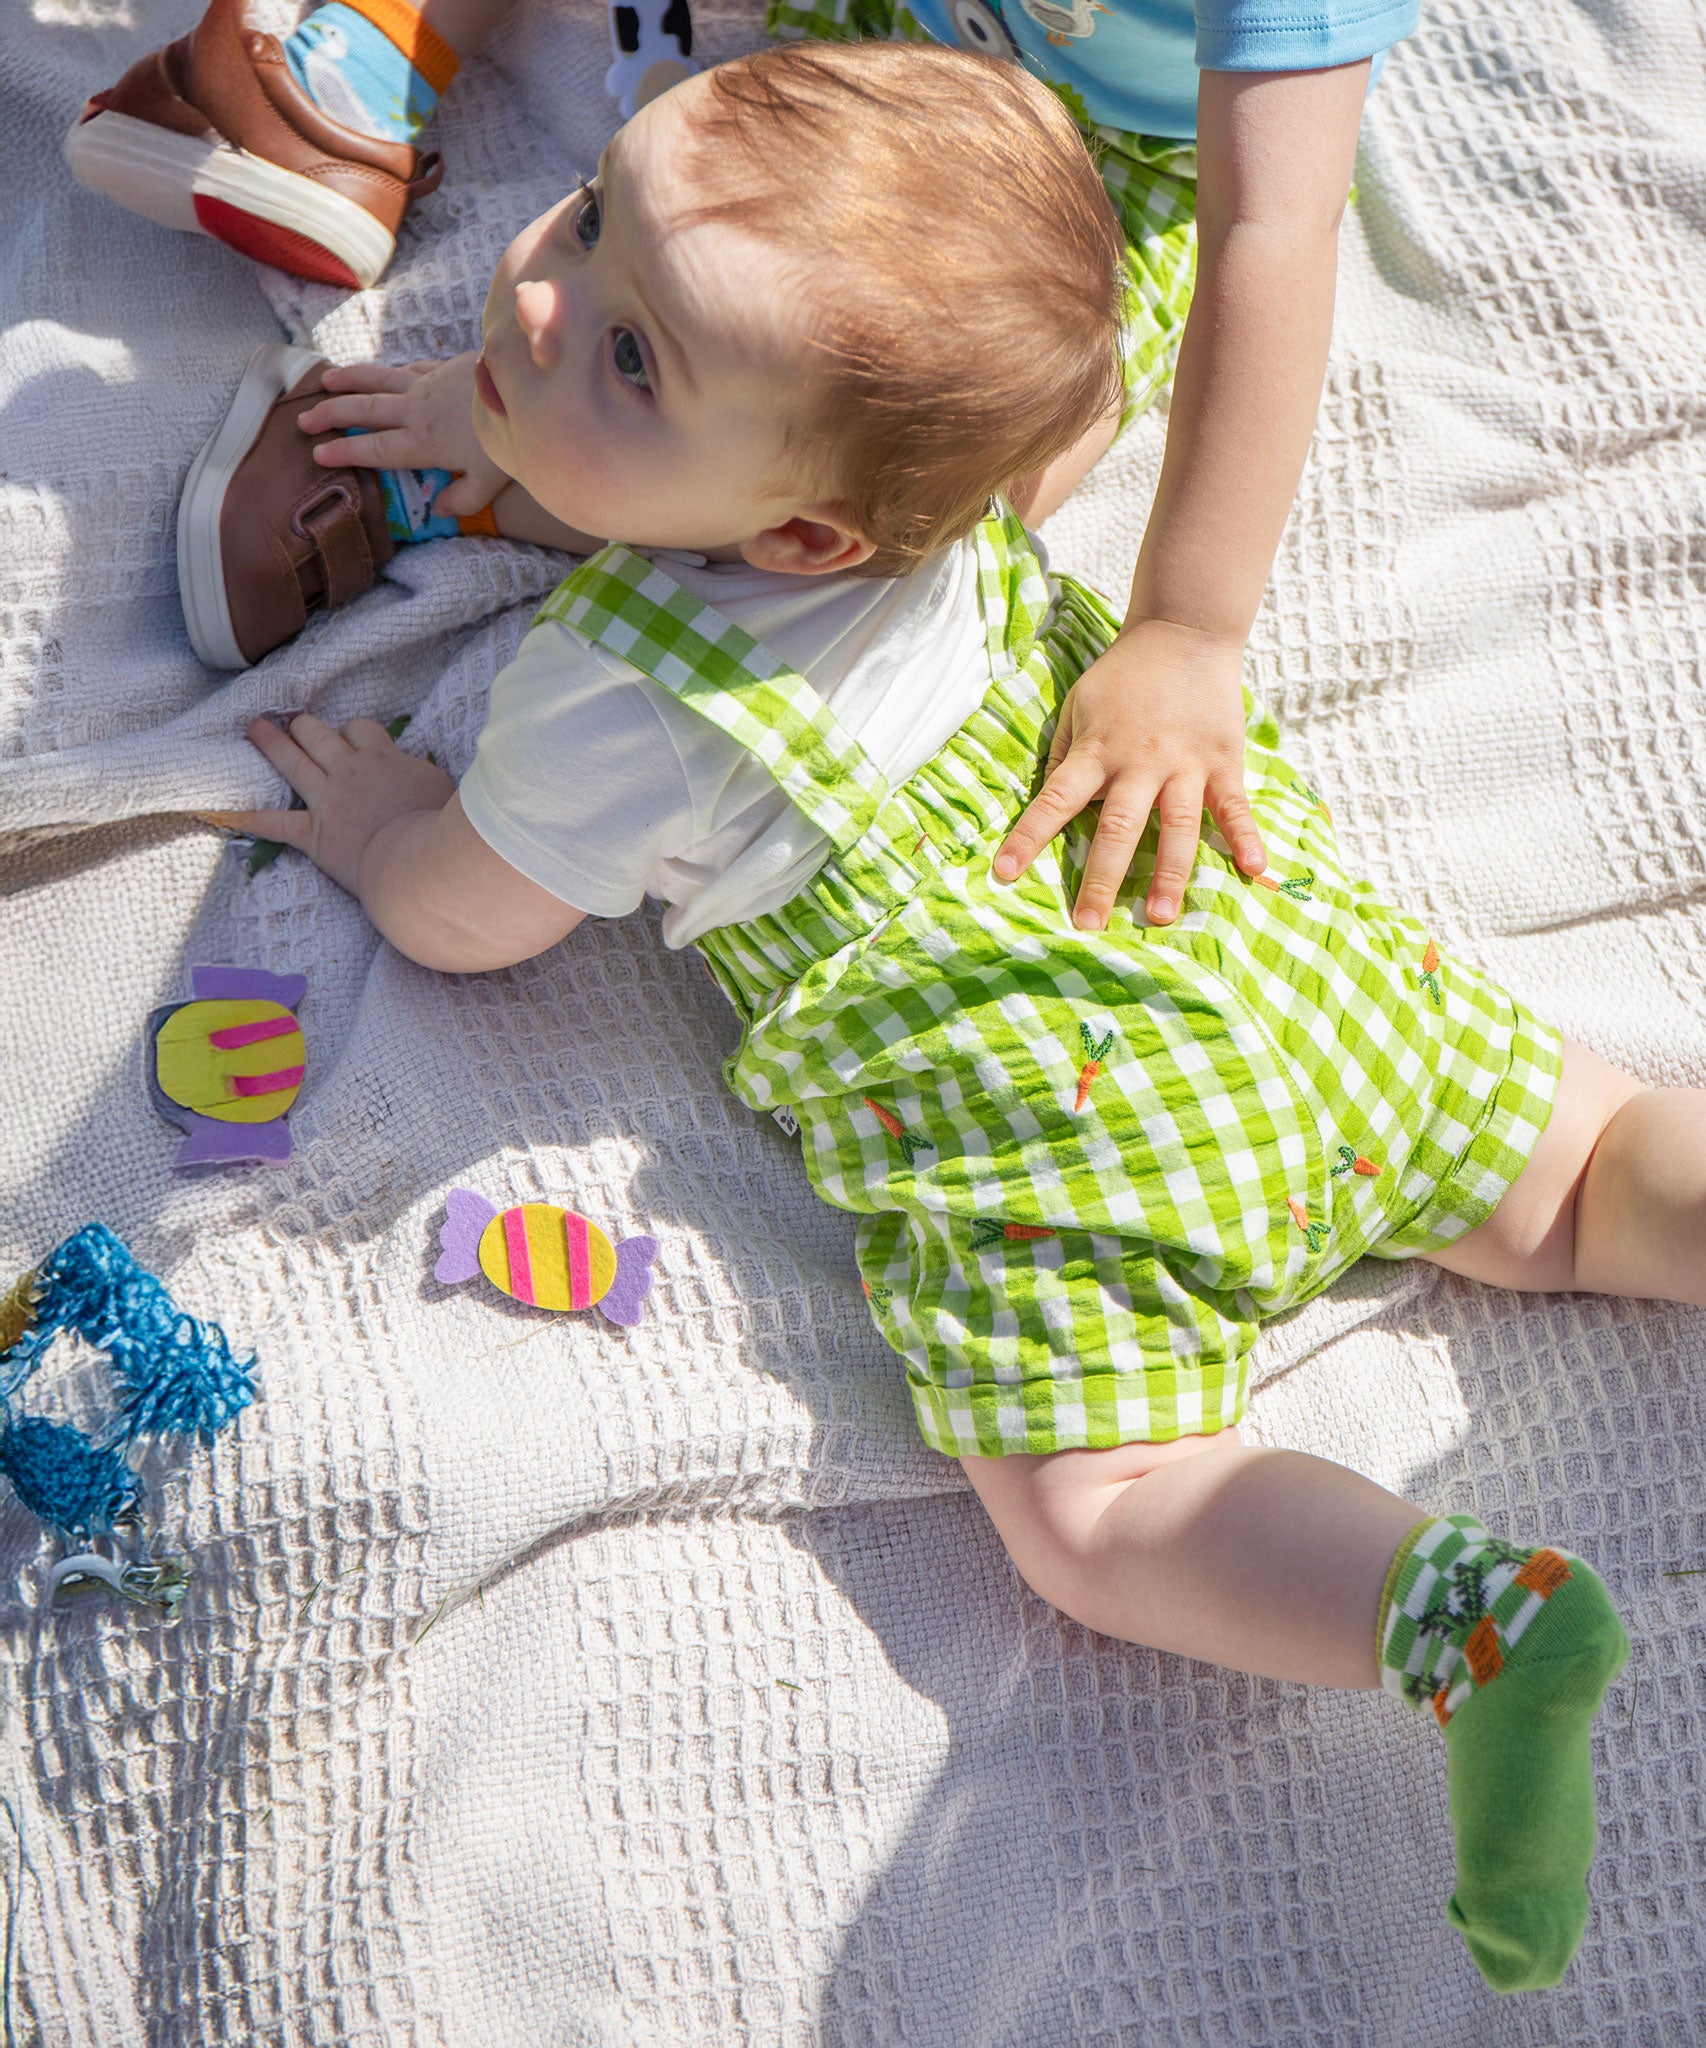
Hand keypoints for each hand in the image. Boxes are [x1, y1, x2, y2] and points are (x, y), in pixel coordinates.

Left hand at [206, 714, 454, 896]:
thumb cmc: (443, 829)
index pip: (361, 729)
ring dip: (272, 742)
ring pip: (294, 760)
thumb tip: (436, 775)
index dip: (353, 732)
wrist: (421, 865)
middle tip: (296, 724)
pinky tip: (226, 813)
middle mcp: (351, 771)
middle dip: (305, 727)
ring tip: (255, 728)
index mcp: (385, 759)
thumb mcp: (448, 792)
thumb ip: (431, 778)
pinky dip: (250, 818)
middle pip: (319, 733)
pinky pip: (276, 823)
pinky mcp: (315, 834)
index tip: (352, 738)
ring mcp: (329, 800)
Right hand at [297, 356, 510, 518]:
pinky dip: (388, 371)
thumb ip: (462, 499)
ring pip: (379, 380)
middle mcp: (416, 411)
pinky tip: (382, 372)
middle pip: (365, 410)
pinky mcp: (443, 367)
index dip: (345, 451)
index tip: (318, 453)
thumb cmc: (508, 440)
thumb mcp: (489, 482)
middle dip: (332, 414)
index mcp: (422, 443)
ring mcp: (428, 384)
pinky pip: (407, 369)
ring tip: (325, 381)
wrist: (525, 388)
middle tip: (304, 419)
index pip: (375, 449)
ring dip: (350, 380)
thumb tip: (440, 511)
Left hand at [993, 619, 1265, 929]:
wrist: (1184, 631)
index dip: (1029, 837)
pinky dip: (1246, 837)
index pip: (1056, 800)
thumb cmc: (1123, 676)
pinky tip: (1254, 870)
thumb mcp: (1080, 706)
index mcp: (1097, 752)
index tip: (1005, 873)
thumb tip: (1049, 803)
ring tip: (1160, 917)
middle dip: (1102, 879)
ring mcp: (1186, 764)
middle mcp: (1140, 763)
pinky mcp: (1224, 761)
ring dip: (1169, 875)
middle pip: (1119, 828)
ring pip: (1177, 827)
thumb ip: (1065, 754)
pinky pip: (1235, 806)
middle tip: (1088, 925)